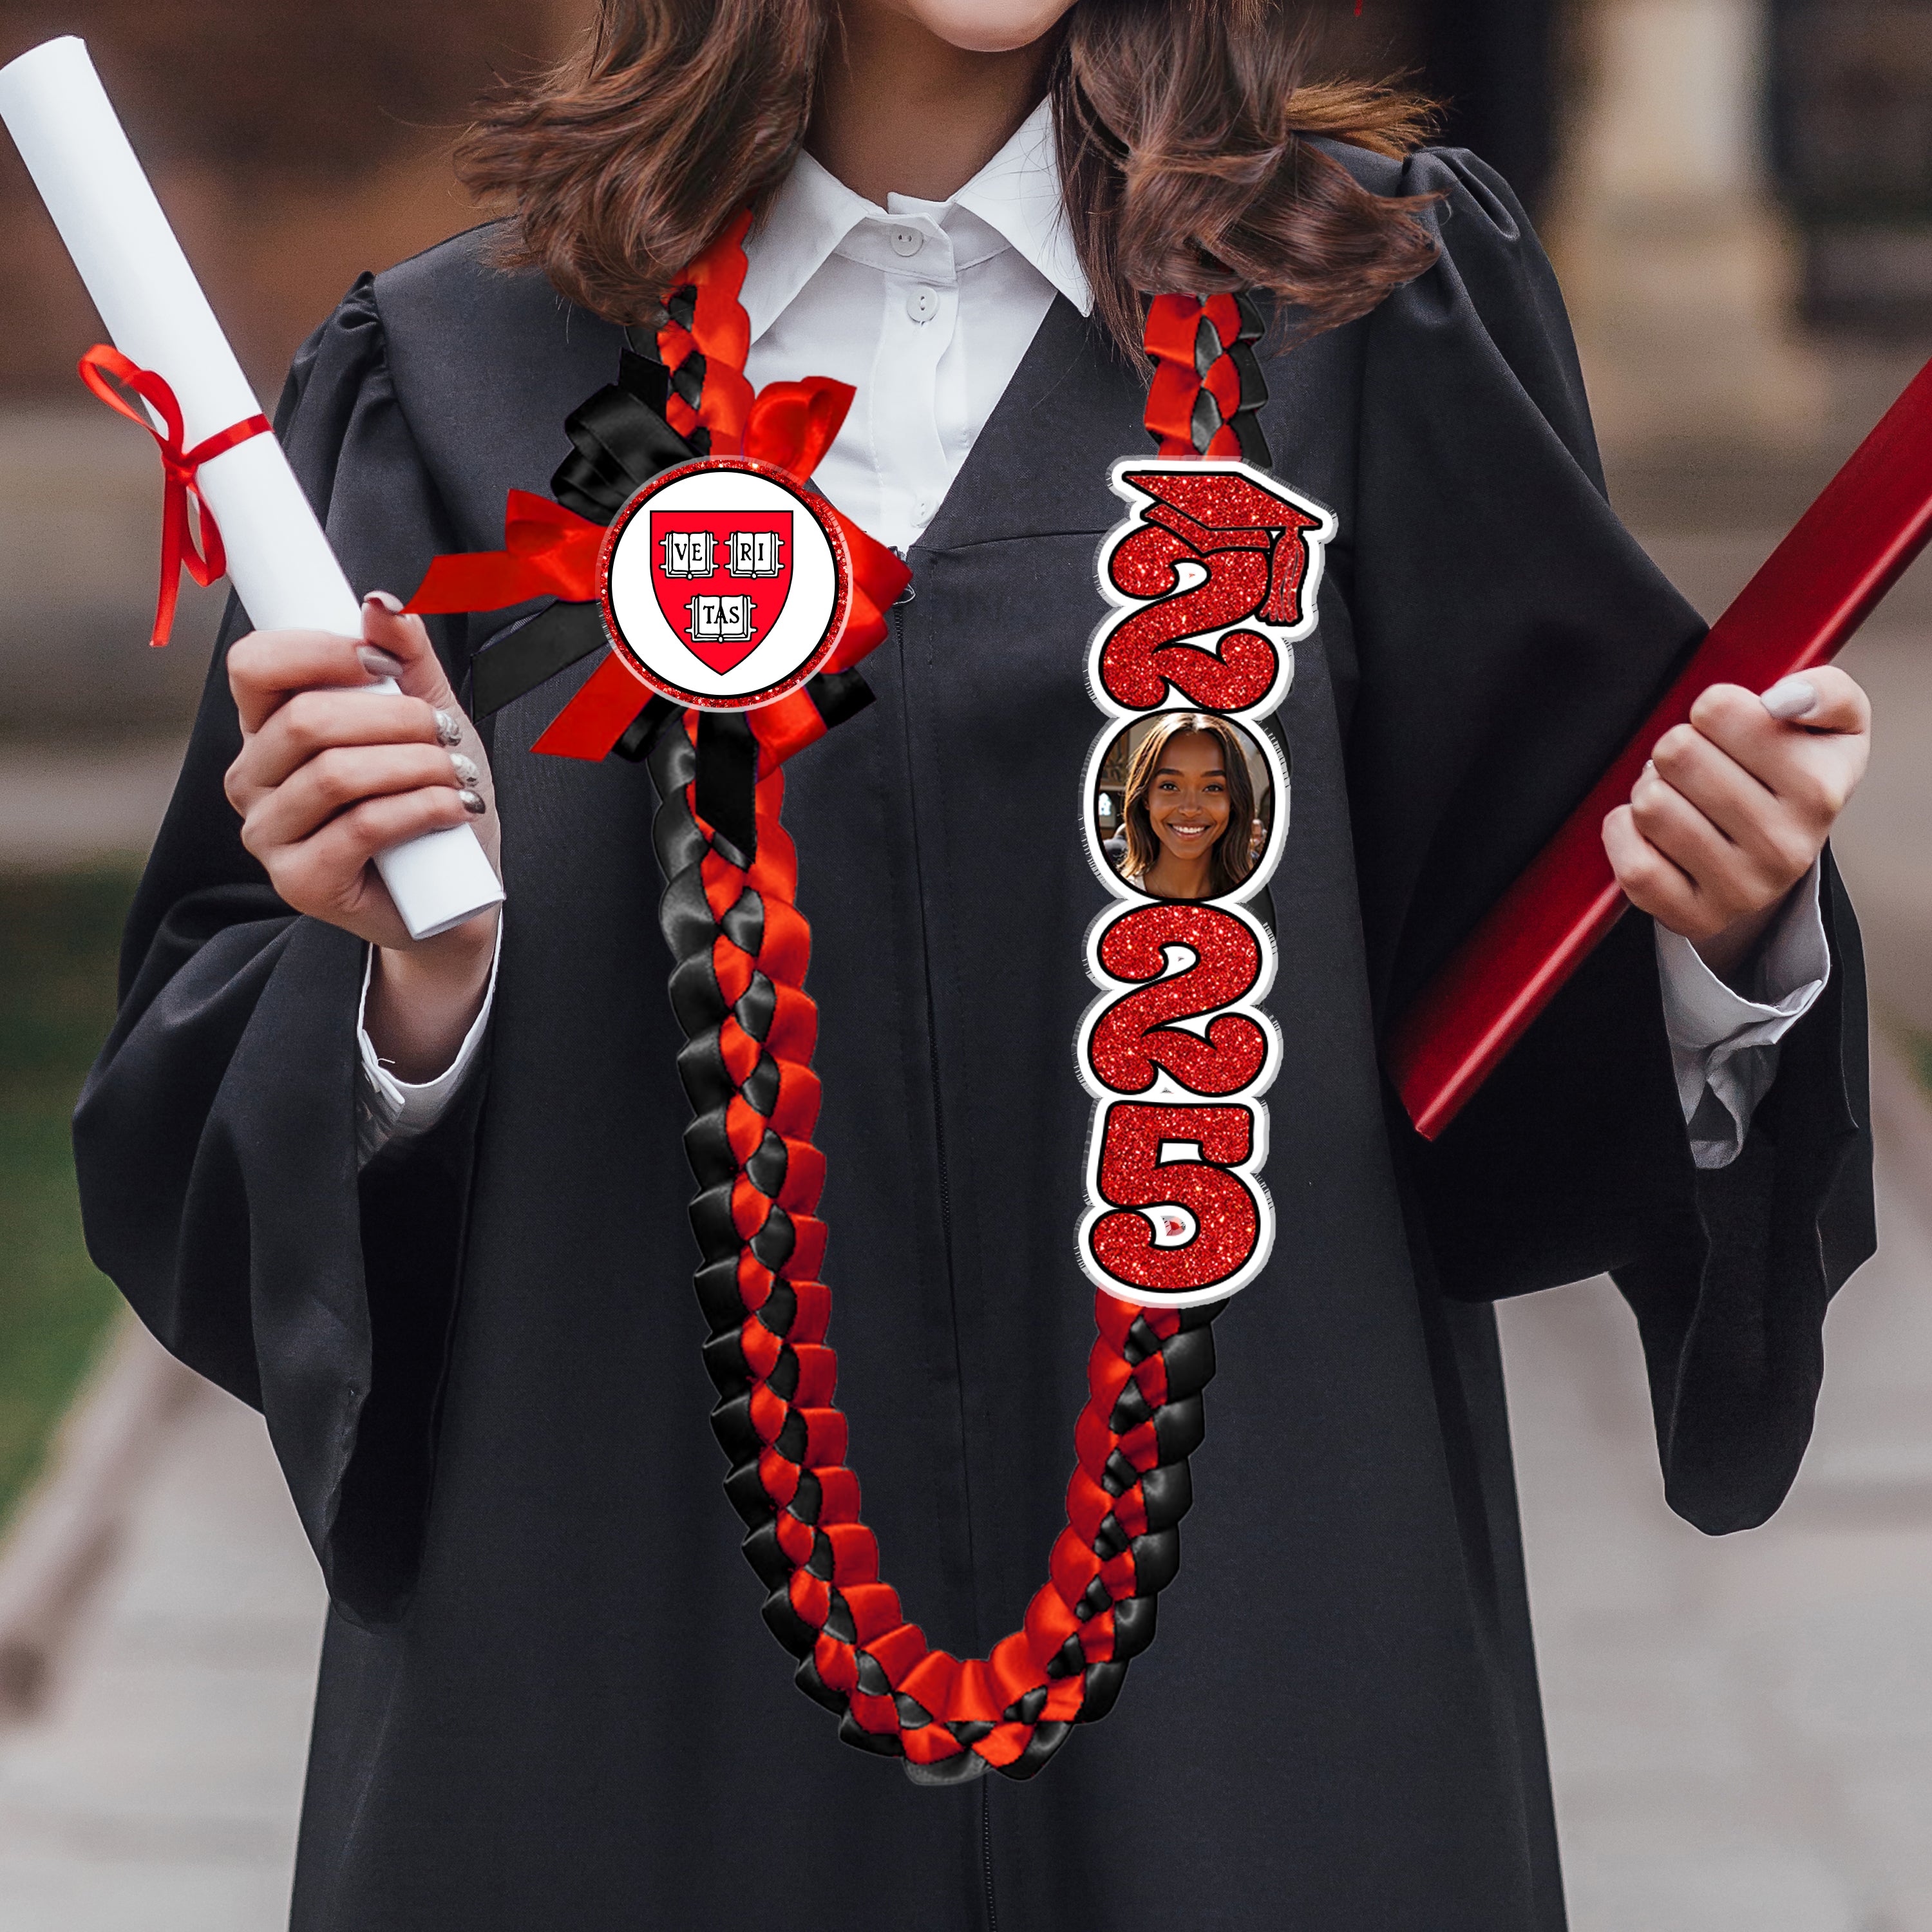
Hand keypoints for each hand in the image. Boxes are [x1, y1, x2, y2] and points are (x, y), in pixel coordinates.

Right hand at [225, 593, 500, 1077]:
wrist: (454, 892)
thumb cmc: (431, 796)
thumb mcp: (428, 716)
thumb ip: (405, 658)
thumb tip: (380, 603)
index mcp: (268, 728)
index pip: (254, 666)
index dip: (318, 651)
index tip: (382, 663)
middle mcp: (252, 779)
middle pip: (305, 720)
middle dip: (393, 717)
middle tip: (444, 732)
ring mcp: (268, 835)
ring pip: (336, 774)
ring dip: (415, 765)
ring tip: (457, 774)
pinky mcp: (300, 882)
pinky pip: (361, 826)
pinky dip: (420, 808)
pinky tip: (453, 808)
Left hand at [1602, 668, 1869, 981]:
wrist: (1780, 853)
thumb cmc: (1797, 772)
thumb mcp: (1832, 723)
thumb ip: (1827, 691)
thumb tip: (1783, 700)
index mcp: (1819, 790)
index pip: (1717, 711)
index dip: (1711, 709)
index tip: (1728, 728)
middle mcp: (1786, 847)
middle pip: (1676, 752)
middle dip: (1677, 748)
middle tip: (1697, 765)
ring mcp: (1741, 890)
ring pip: (1650, 804)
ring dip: (1650, 789)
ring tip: (1678, 795)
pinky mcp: (1695, 919)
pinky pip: (1633, 865)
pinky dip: (1625, 833)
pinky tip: (1649, 827)